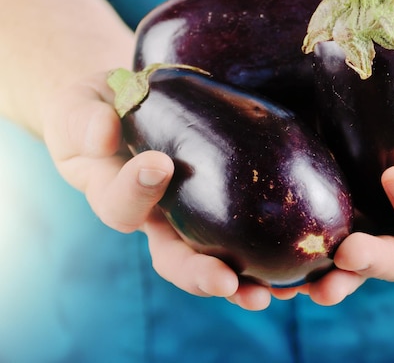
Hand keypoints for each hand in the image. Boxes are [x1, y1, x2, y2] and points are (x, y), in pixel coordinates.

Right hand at [42, 72, 275, 310]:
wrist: (137, 108)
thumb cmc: (104, 111)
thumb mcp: (82, 108)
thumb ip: (84, 118)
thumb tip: (102, 132)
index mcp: (122, 198)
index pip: (122, 206)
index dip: (136, 191)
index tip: (159, 165)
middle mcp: (161, 221)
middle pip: (176, 259)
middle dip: (199, 274)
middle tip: (224, 281)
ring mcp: (197, 221)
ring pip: (217, 263)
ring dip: (244, 283)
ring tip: (270, 293)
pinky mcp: (232, 211)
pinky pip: (252, 242)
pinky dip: (275, 260)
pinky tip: (304, 269)